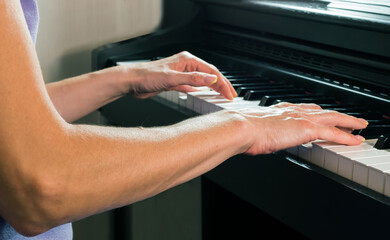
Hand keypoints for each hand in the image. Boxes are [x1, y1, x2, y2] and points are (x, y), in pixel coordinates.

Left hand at [117, 51, 236, 98]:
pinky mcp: (174, 83)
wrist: (131, 82)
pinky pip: (191, 86)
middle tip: (230, 95)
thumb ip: (193, 79)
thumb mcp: (172, 78)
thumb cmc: (146, 76)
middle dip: (221, 85)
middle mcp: (185, 66)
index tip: (229, 93)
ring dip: (212, 88)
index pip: (211, 71)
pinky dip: (199, 91)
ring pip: (201, 81)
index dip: (222, 83)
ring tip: (221, 95)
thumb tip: (211, 79)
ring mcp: (180, 74)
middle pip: (208, 75)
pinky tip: (203, 94)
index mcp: (187, 60)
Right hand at [233, 102, 367, 154]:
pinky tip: (354, 140)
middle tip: (347, 118)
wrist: (241, 127)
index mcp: (279, 110)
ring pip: (333, 118)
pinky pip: (332, 133)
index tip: (320, 115)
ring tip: (359, 126)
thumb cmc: (241, 130)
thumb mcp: (252, 130)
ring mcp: (301, 118)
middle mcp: (292, 110)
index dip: (315, 112)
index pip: (303, 109)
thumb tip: (256, 141)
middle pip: (321, 110)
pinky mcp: (307, 128)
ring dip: (348, 122)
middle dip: (336, 114)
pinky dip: (346, 136)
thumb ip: (260, 133)